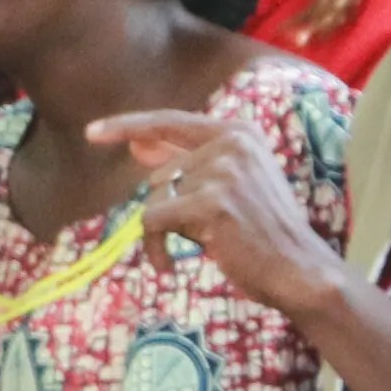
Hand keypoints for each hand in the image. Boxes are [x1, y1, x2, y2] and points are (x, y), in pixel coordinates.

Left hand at [90, 101, 335, 317]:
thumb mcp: (228, 186)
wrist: (298, 268)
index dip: (128, 125)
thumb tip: (137, 144)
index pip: (171, 122)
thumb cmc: (262, 231)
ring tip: (189, 250)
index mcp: (239, 132)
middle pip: (160, 173)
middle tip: (196, 236)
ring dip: (162, 232)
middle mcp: (233, 143)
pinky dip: (154, 248)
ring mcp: (224, 170)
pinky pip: (152, 220)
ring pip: (155, 198)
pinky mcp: (211, 201)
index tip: (92, 132)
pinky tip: (170, 266)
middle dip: (165, 209)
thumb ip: (186, 162)